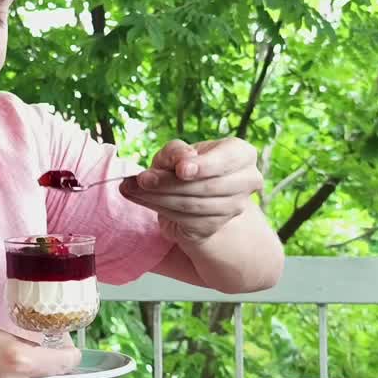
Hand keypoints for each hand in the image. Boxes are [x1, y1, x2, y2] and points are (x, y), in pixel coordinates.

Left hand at [119, 138, 263, 242]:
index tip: (181, 170)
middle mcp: (246, 181)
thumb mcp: (178, 152)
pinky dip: (158, 208)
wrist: (191, 195)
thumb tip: (183, 161)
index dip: (204, 166)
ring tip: (132, 188)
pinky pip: (183, 218)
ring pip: (193, 204)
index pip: (227, 160)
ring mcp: (233, 207)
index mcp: (242, 154)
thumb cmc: (185, 166)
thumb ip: (177, 151)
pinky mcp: (213, 226)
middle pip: (207, 186)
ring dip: (158, 197)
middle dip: (169, 183)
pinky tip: (140, 198)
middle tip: (141, 179)